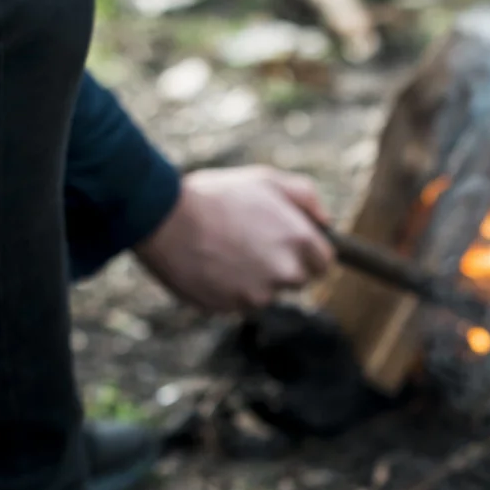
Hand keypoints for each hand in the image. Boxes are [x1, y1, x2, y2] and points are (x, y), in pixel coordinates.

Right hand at [134, 165, 334, 310]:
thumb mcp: (266, 180)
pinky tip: (211, 266)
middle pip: (298, 281)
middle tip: (252, 244)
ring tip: (225, 252)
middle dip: (282, 267)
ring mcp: (260, 295)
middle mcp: (286, 272)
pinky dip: (229, 290)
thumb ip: (305, 197)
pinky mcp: (234, 309)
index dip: (308, 254)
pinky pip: (239, 303)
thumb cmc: (216, 195)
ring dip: (254, 280)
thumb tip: (326, 222)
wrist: (163, 218)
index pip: (324, 263)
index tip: (290, 246)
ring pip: (267, 294)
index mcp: (300, 240)